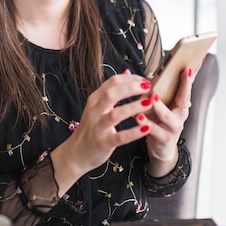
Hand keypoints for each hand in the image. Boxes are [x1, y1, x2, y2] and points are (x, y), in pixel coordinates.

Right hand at [50, 70, 157, 196]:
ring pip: (115, 114)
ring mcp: (97, 127)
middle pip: (112, 94)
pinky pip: (119, 137)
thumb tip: (127, 72)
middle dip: (131, 88)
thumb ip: (112, 90)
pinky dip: (133, 132)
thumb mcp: (98, 106)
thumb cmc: (91, 128)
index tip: (145, 80)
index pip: (112, 82)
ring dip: (133, 107)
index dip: (131, 79)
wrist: (76, 153)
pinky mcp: (102, 143)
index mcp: (95, 99)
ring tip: (149, 103)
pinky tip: (146, 128)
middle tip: (148, 87)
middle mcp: (94, 111)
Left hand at [139, 67, 194, 177]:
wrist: (161, 149)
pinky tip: (139, 117)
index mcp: (180, 103)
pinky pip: (156, 131)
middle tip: (184, 72)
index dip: (191, 74)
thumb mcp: (160, 104)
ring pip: (168, 116)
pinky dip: (147, 124)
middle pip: (184, 97)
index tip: (195, 61)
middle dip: (185, 85)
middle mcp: (180, 114)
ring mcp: (174, 127)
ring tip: (153, 98)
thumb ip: (153, 88)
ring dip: (160, 106)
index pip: (187, 85)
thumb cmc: (159, 122)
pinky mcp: (165, 139)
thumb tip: (137, 68)